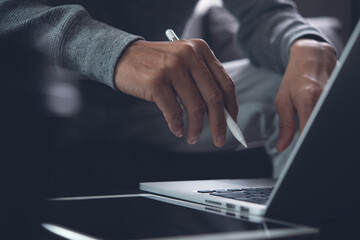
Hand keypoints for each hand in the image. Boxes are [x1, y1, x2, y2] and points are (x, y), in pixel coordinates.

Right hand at [115, 39, 237, 146]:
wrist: (123, 57)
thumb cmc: (156, 65)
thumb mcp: (183, 62)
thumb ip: (202, 81)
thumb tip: (222, 114)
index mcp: (201, 49)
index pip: (226, 83)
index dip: (232, 106)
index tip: (232, 123)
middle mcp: (189, 55)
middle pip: (214, 98)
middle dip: (220, 124)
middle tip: (220, 139)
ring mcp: (172, 67)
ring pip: (195, 107)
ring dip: (196, 128)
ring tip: (192, 137)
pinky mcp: (156, 81)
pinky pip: (174, 112)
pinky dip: (177, 125)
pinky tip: (177, 130)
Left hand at [275, 39, 336, 151]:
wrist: (312, 55)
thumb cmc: (294, 78)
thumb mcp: (283, 100)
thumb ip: (284, 125)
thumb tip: (281, 147)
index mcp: (307, 98)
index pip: (309, 130)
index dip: (306, 144)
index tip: (302, 153)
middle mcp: (325, 97)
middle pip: (322, 127)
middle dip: (315, 139)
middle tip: (309, 147)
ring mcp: (336, 95)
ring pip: (330, 121)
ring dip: (321, 128)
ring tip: (314, 129)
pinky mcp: (342, 94)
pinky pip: (335, 113)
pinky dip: (327, 119)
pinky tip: (321, 120)